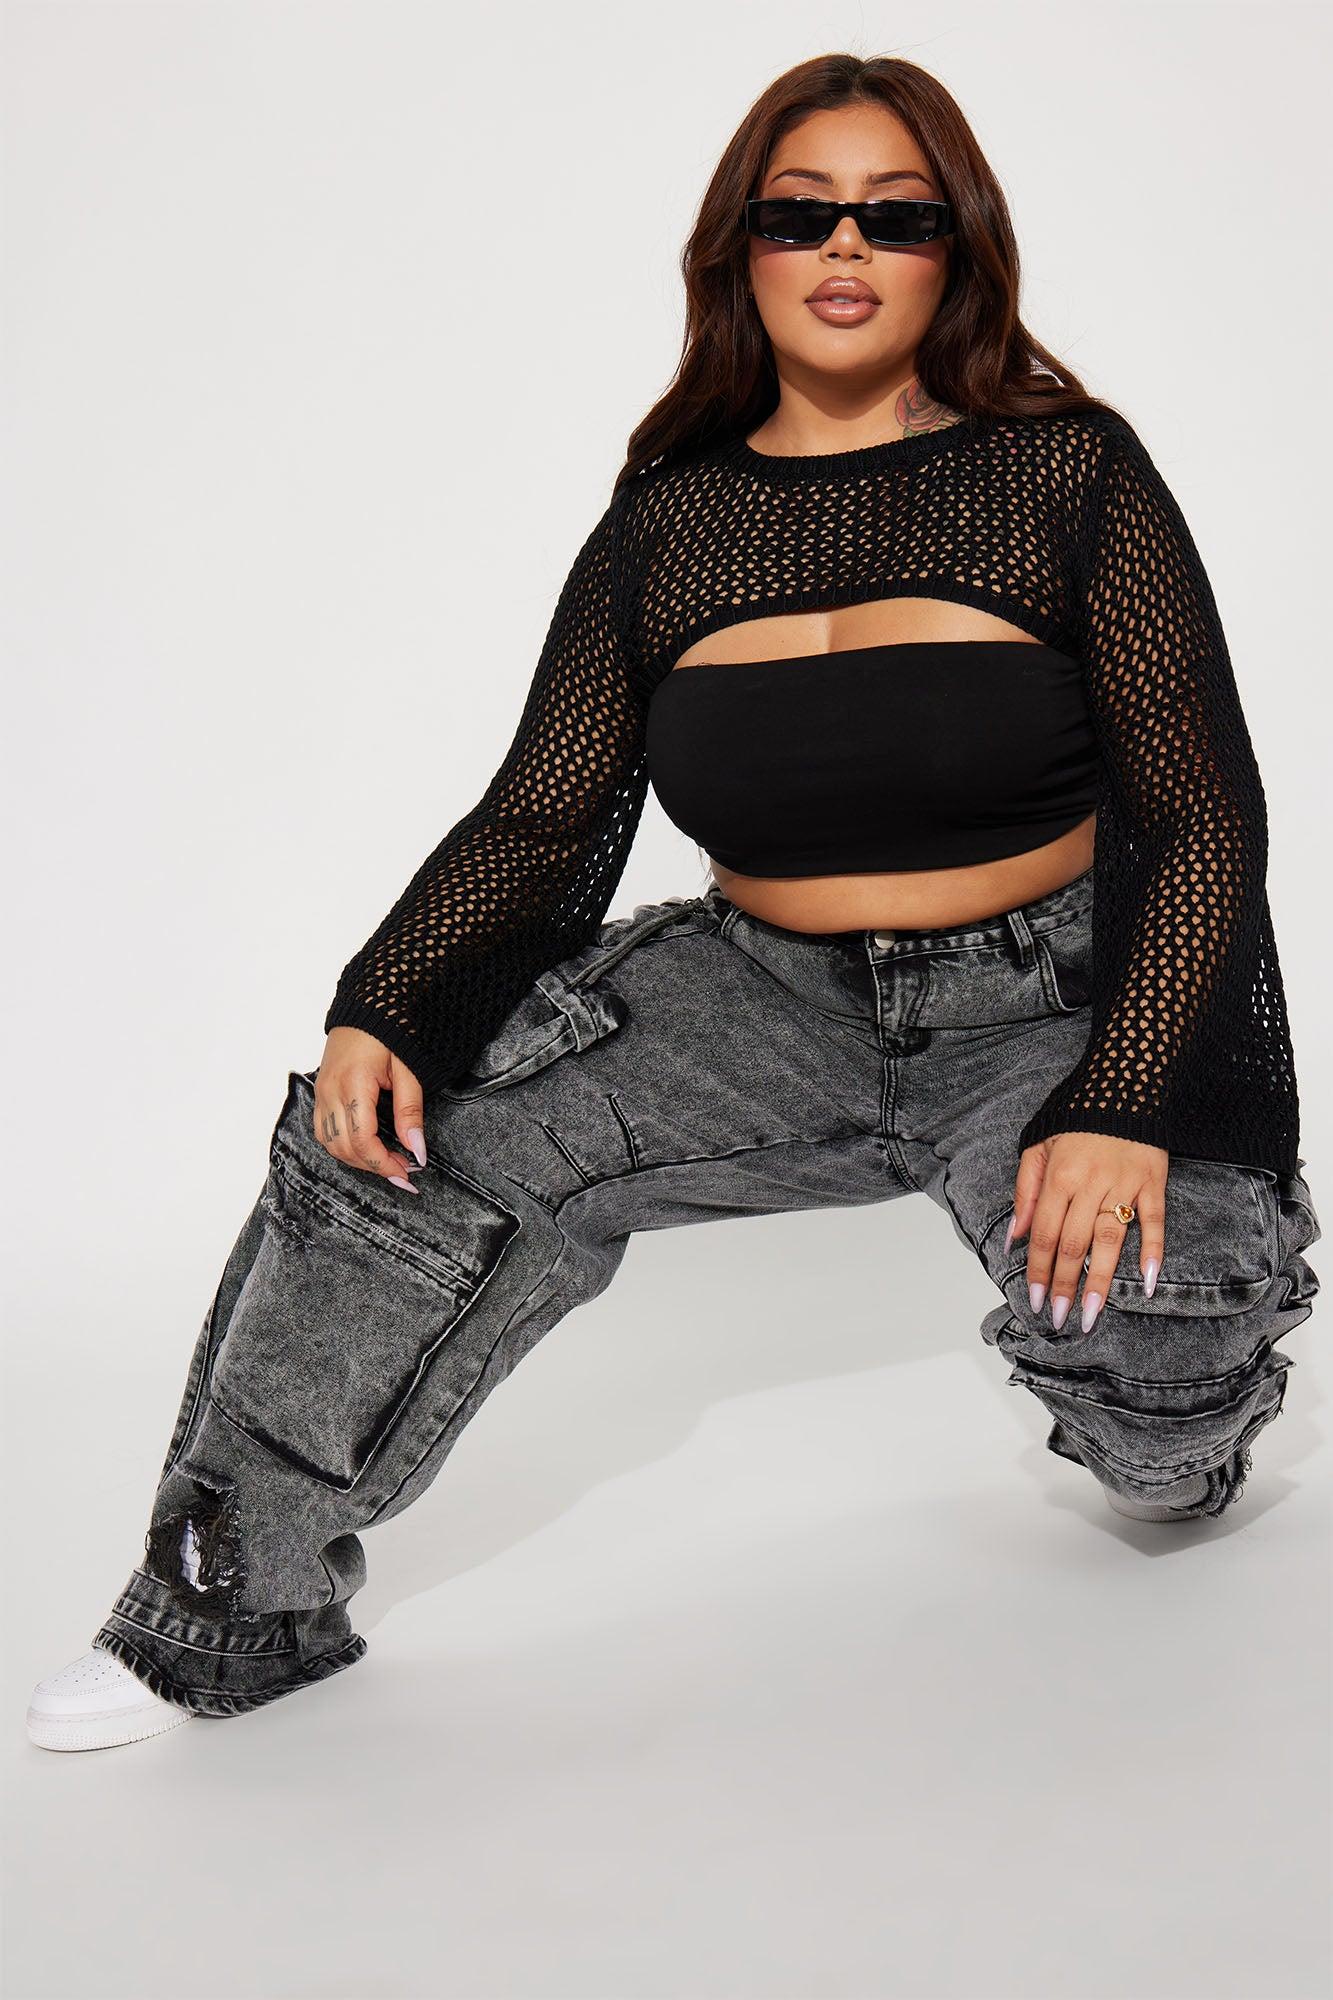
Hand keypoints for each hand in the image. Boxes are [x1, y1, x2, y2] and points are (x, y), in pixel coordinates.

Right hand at [312, 1027, 428, 1190]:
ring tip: (386, 1161)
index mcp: (353, 1084)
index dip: (384, 1163)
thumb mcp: (408, 1071)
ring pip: (330, 1143)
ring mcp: (321, 1091)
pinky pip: (323, 1130)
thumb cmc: (391, 1032)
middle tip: (402, 1172)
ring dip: (357, 1159)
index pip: (362, 1141)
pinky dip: (342, 1145)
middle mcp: (330, 1091)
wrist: (369, 1004)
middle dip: (373, 1166)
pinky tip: (365, 1146)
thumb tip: (417, 1149)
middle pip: (344, 1148)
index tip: (408, 1172)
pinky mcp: (321, 1090)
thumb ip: (410, 1112)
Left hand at [1007, 1131, 1166, 1332]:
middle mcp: (1091, 1184)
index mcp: (1059, 1177)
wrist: (1121, 1083)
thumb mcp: (1037, 1147)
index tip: (1035, 1301)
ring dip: (1100, 1281)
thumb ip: (1026, 1193)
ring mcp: (1125, 1185)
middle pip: (1075, 1244)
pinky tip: (1147, 1282)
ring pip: (1111, 1240)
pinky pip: (1155, 1221)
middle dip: (1065, 1286)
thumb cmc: (1073, 1119)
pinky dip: (1152, 1251)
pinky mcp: (1153, 1182)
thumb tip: (1017, 1236)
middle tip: (1060, 1319)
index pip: (1046, 1234)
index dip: (1040, 1270)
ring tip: (1091, 1314)